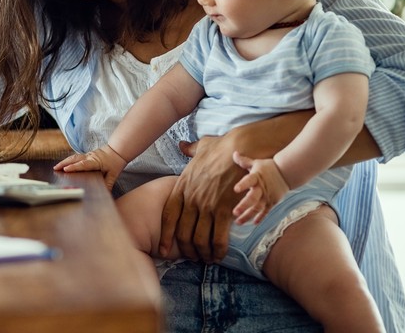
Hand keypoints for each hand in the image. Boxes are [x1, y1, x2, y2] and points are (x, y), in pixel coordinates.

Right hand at [53, 145, 125, 190]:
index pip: (83, 164)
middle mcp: (89, 157)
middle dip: (64, 163)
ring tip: (56, 167)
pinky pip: (76, 157)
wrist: (118, 150)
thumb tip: (105, 193)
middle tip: (55, 168)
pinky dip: (69, 161)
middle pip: (74, 159)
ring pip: (74, 157)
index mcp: (95, 161)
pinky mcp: (87, 155)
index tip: (65, 169)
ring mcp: (87, 155)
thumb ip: (109, 184)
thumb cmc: (115, 162)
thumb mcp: (114, 174)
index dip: (74, 167)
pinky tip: (64, 165)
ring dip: (64, 161)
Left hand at [159, 136, 243, 262]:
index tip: (163, 249)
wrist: (241, 148)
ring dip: (203, 253)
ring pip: (199, 239)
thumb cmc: (222, 147)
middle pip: (182, 233)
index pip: (168, 216)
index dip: (165, 236)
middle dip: (186, 250)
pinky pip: (218, 237)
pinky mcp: (224, 210)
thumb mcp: (200, 147)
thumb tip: (182, 145)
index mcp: (182, 186)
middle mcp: (191, 199)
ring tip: (207, 259)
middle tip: (193, 257)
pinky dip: (218, 250)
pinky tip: (220, 254)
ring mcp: (207, 205)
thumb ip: (189, 150)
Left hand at [232, 151, 289, 224]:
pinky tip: (253, 223)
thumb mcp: (256, 163)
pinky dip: (260, 218)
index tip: (235, 189)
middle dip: (244, 206)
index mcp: (256, 177)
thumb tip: (234, 153)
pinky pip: (265, 212)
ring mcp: (267, 197)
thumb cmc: (269, 167)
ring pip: (257, 208)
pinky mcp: (272, 202)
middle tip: (235, 213)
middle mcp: (262, 188)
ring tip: (238, 222)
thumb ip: (244, 161)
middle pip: (252, 198)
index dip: (243, 184)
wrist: (287, 173)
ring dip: (248, 215)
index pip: (249, 180)